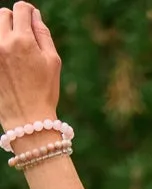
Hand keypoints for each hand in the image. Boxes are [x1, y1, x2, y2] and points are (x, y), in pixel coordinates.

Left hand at [0, 4, 61, 135]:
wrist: (27, 119)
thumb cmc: (44, 92)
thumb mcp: (53, 62)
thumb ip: (43, 34)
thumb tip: (34, 15)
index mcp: (23, 40)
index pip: (20, 9)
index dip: (27, 11)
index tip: (30, 18)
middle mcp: (4, 43)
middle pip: (3, 14)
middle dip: (13, 21)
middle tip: (22, 37)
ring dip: (3, 32)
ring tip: (13, 50)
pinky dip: (1, 48)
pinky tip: (8, 61)